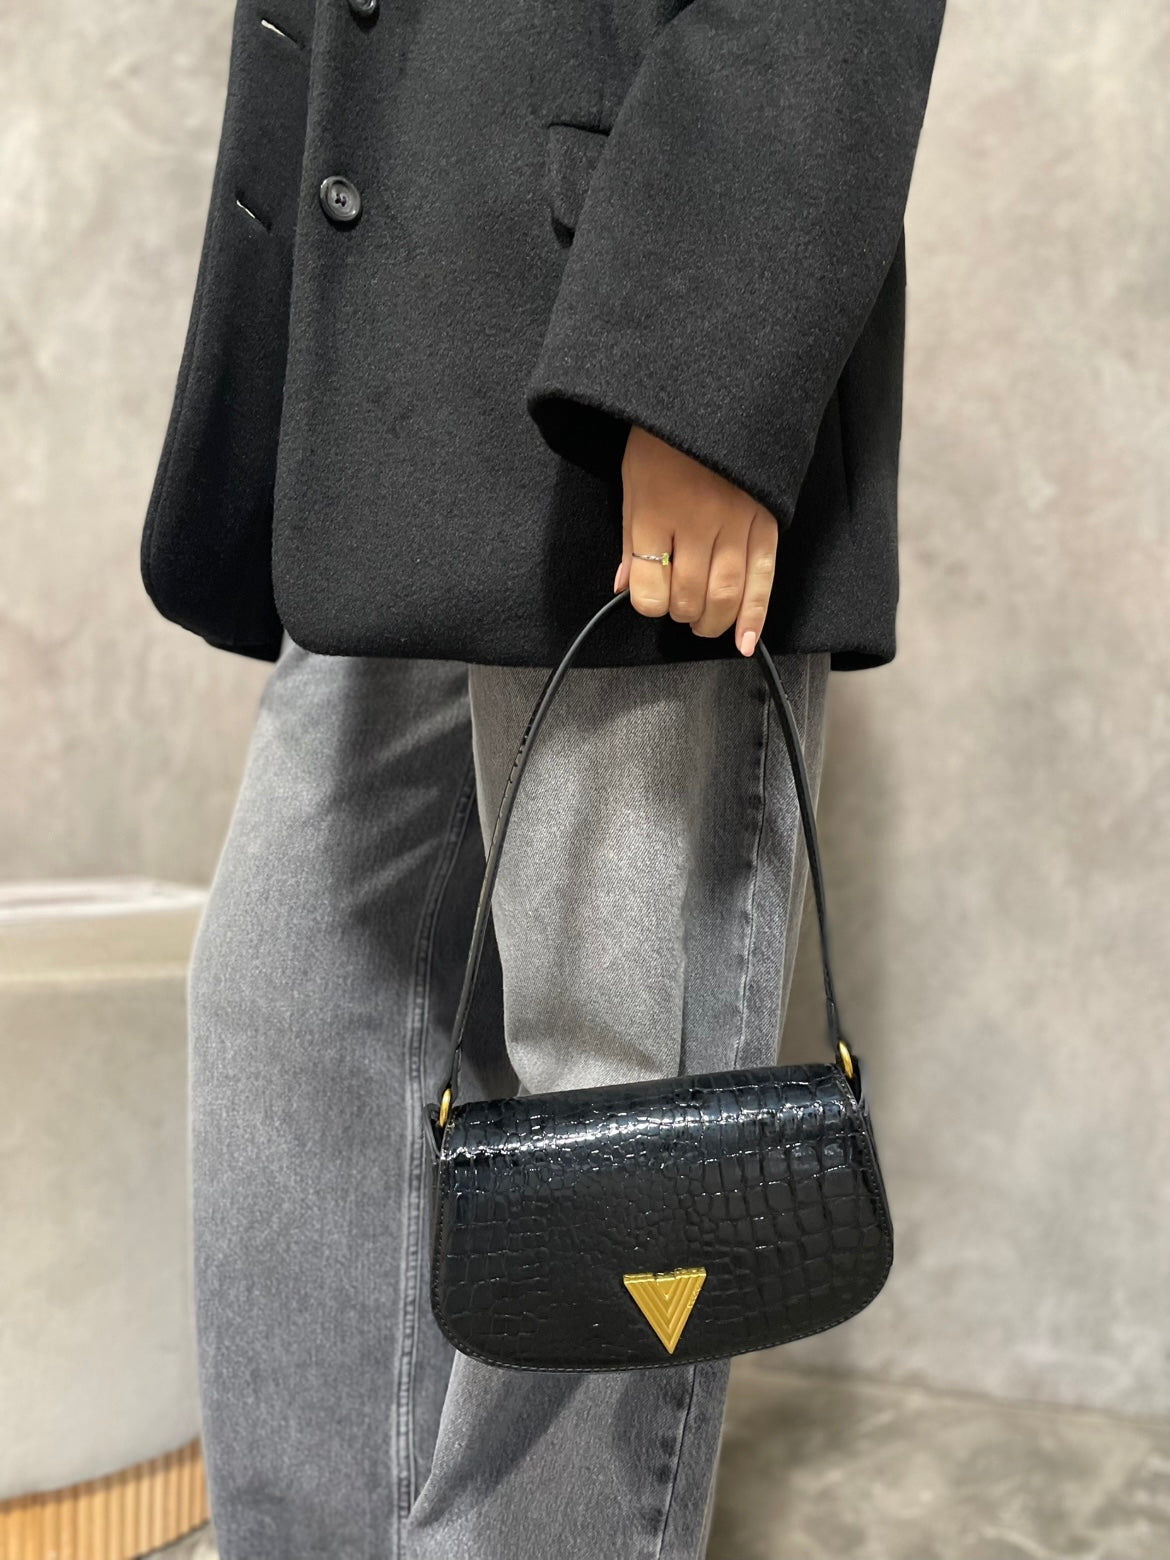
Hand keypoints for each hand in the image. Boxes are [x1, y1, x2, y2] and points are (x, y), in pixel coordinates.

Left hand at [613, 426, 777, 656]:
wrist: (712, 395)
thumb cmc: (663, 439)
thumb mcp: (632, 483)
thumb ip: (629, 539)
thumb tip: (624, 587)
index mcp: (655, 510)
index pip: (648, 586)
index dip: (648, 604)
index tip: (649, 598)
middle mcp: (696, 520)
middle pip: (687, 595)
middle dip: (680, 614)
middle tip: (679, 610)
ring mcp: (735, 521)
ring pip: (726, 593)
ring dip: (713, 620)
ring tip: (705, 624)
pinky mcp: (766, 521)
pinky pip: (763, 577)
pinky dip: (755, 615)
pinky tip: (746, 640)